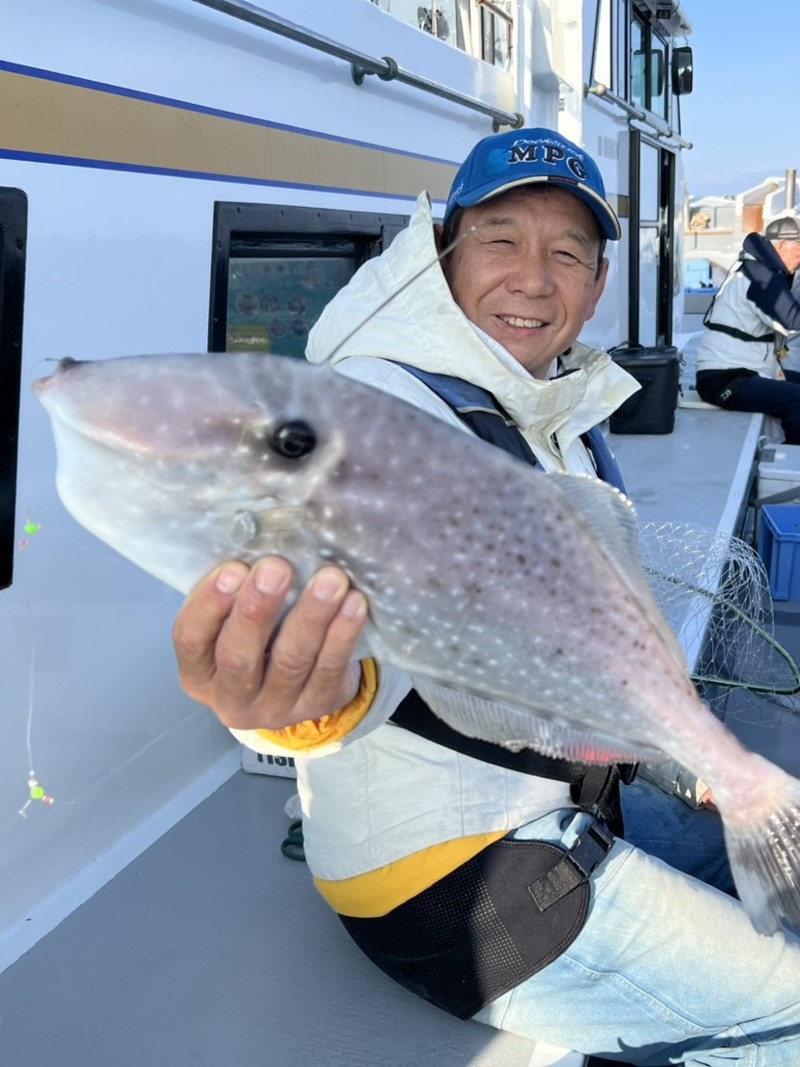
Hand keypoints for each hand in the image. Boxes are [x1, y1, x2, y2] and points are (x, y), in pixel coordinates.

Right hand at [172, 557, 367, 729]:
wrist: (302, 689)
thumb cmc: (260, 639)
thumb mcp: (235, 621)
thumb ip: (237, 592)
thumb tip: (256, 540)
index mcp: (199, 673)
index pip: (190, 639)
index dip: (209, 604)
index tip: (233, 569)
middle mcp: (231, 698)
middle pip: (237, 657)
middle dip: (257, 610)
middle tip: (277, 568)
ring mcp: (275, 709)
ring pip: (291, 662)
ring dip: (311, 615)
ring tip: (330, 580)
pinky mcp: (318, 706)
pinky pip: (330, 669)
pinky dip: (343, 634)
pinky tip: (353, 603)